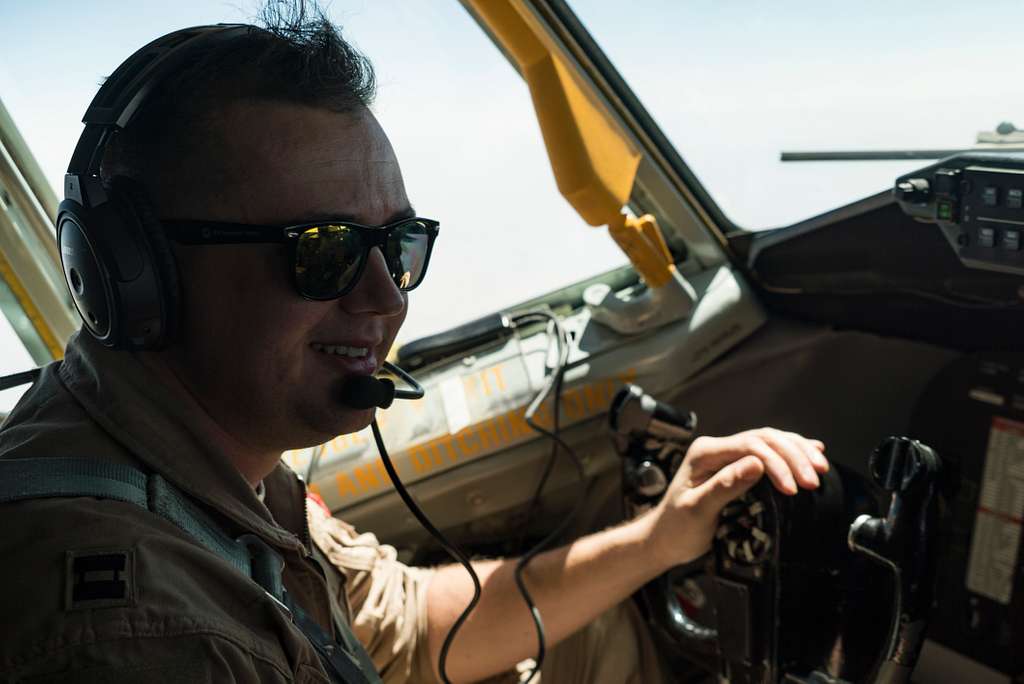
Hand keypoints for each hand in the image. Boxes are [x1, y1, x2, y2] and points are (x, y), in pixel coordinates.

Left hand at [646, 428, 827, 567]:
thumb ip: (725, 486)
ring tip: (821, 467)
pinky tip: (812, 451)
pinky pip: (769, 451)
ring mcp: (727, 454)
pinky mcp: (736, 465)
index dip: (777, 464)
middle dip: (793, 457)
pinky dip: (792, 452)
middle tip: (815, 479)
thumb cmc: (677, 528)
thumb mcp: (697, 511)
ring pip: (770, 441)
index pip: (750, 446)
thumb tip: (757, 464)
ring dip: (797, 452)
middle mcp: (716, 448)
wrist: (664, 539)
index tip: (794, 488)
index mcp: (704, 453)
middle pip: (764, 439)